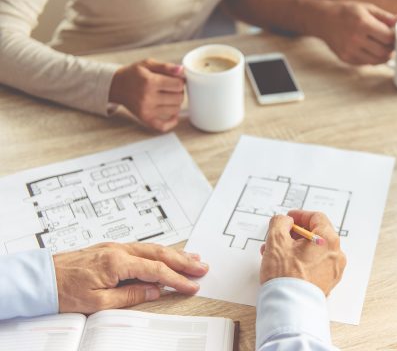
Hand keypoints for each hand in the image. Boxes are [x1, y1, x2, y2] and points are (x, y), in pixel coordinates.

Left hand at [53, 242, 207, 312]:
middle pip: (160, 253)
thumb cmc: (63, 290)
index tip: (192, 285)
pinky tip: (166, 254)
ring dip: (174, 254)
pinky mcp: (111, 248)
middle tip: (202, 267)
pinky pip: (142, 248)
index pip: (156, 270)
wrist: (40, 278)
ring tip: (193, 258)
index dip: (177, 279)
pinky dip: (159, 252)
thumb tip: (154, 291)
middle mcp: (119, 250)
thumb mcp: (97, 302)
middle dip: (184, 261)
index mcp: (117, 262)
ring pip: (152, 248)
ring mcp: (115, 247)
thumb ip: (130, 295)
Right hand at [109, 59, 184, 131]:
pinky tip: (172, 114)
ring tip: (168, 96)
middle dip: (178, 91)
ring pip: (175, 110)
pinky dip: (172, 121)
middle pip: (178, 98)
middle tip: (171, 88)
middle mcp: (148, 97)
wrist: (117, 86)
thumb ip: (166, 66)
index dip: (180, 81)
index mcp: (149, 82)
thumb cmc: (133, 74)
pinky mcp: (145, 119)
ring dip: (175, 103)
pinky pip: (164, 126)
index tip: (175, 79)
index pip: (178, 85)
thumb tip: (181, 70)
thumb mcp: (148, 64)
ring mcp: (146, 110)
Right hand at [260, 210, 346, 294]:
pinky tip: (284, 265)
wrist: (290, 308)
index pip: (317, 218)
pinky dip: (301, 261)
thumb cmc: (285, 276)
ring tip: (275, 253)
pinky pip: (315, 265)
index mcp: (328, 240)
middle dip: (294, 234)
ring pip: (313, 251)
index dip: (300, 215)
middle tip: (280, 236)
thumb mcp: (276, 240)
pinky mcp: (327, 283)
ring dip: (295, 248)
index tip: (288, 218)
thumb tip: (285, 221)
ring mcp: (333, 271)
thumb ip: (280, 222)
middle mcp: (336, 254)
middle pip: (316, 235)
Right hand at [316, 1, 396, 64]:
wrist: (324, 20)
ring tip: (384, 48)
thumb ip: (385, 16)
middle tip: (392, 44)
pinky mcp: (346, 58)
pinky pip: (365, 63)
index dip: (396, 37)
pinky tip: (371, 50)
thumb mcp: (366, 8)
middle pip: (383, 51)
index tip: (396, 35)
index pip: (388, 37)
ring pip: (376, 61)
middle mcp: (355, 39)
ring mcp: (350, 51)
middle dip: (391, 48)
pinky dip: (372, 58)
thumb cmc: (347, 12)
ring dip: (383, 56)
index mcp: (362, 23)